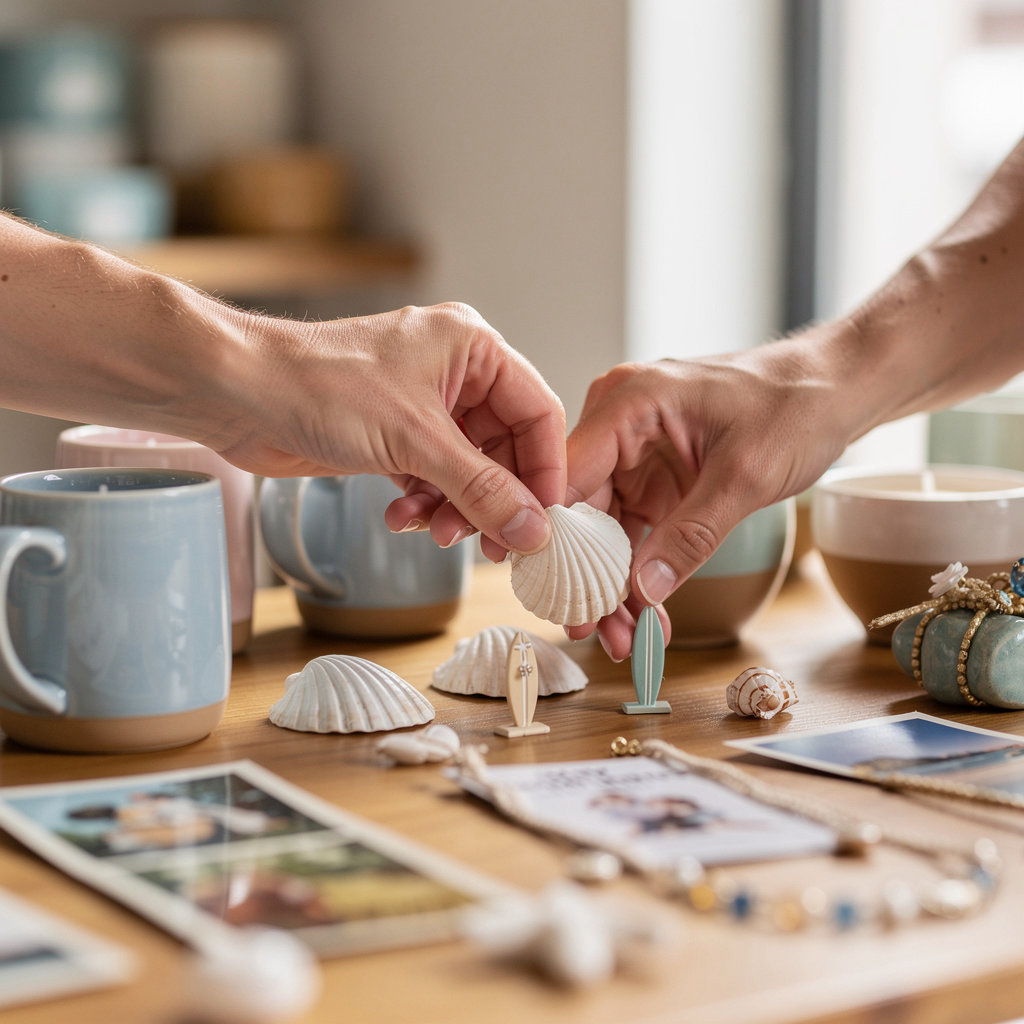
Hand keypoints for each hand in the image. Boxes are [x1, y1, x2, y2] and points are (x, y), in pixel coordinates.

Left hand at [220, 302, 566, 557]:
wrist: (235, 393)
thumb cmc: (318, 385)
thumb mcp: (415, 440)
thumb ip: (481, 489)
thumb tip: (532, 530)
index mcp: (471, 348)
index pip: (537, 411)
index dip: (545, 469)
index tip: (545, 520)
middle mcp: (452, 373)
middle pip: (504, 447)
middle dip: (496, 498)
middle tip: (493, 544)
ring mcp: (421, 406)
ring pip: (468, 469)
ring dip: (457, 507)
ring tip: (436, 533)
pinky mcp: (393, 436)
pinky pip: (431, 478)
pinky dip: (423, 502)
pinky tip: (401, 517)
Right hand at [564, 339, 850, 658]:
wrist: (836, 390)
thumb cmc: (796, 405)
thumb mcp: (745, 475)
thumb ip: (692, 534)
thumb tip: (644, 590)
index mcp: (628, 403)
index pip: (568, 477)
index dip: (555, 538)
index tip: (557, 595)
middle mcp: (620, 424)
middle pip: (582, 511)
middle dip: (588, 576)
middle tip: (592, 631)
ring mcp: (636, 452)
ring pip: (605, 530)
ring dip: (613, 585)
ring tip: (623, 639)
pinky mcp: (655, 476)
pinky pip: (634, 531)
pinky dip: (640, 573)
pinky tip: (647, 615)